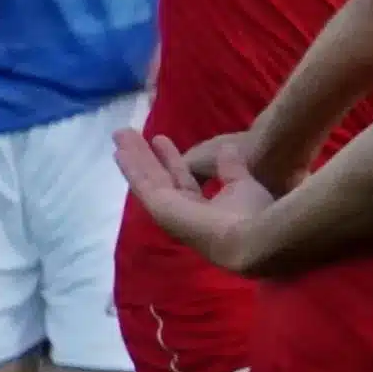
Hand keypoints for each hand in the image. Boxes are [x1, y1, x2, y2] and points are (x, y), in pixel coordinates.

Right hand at [113, 129, 274, 270]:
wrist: (251, 236)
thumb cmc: (253, 213)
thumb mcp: (243, 185)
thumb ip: (231, 169)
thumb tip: (228, 150)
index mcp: (204, 209)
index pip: (182, 179)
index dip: (170, 160)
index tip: (159, 140)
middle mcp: (183, 210)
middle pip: (159, 177)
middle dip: (144, 156)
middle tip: (128, 135)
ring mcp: (170, 211)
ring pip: (148, 179)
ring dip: (133, 157)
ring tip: (119, 135)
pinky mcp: (160, 209)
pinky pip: (143, 185)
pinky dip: (131, 168)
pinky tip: (119, 152)